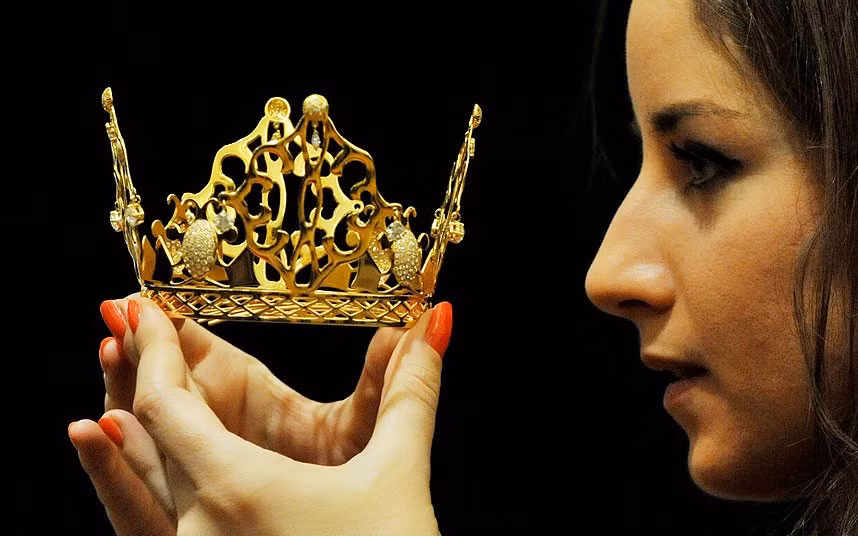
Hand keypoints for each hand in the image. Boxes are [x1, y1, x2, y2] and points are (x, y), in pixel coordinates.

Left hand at [69, 297, 451, 534]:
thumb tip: (434, 323)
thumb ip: (411, 392)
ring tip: (112, 387)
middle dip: (136, 375)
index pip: (165, 402)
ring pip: (138, 485)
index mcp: (235, 489)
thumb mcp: (398, 476)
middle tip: (129, 324)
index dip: (152, 348)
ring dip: (127, 431)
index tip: (144, 307)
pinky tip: (151, 469)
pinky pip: (151, 524)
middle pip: (143, 436)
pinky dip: (137, 484)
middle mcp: (196, 529)